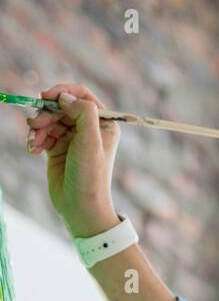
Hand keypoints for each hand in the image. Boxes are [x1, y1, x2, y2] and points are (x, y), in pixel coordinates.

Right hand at [25, 82, 120, 236]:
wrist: (80, 208)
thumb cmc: (90, 175)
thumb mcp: (90, 141)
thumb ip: (83, 113)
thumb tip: (64, 97)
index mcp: (103, 123)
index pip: (81, 95)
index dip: (62, 92)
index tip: (46, 97)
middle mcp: (88, 129)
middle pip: (60, 106)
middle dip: (45, 113)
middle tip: (34, 124)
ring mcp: (71, 139)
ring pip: (48, 119)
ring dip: (37, 127)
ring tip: (34, 141)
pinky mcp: (57, 149)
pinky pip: (42, 134)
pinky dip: (35, 139)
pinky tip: (33, 150)